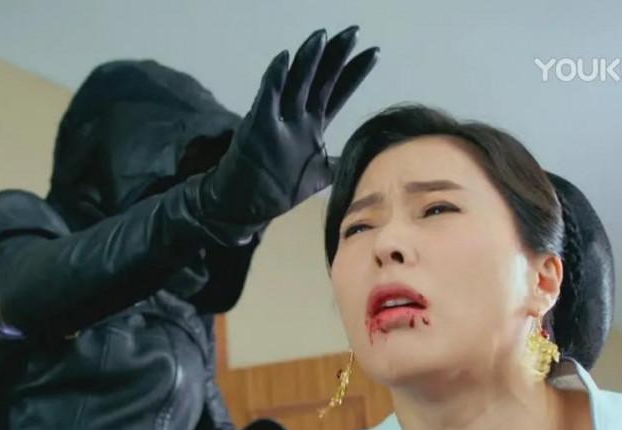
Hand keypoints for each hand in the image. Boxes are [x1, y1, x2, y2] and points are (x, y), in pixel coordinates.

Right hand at [193, 27, 378, 236]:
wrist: (247, 205)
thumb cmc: (279, 188)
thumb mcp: (317, 175)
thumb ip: (335, 161)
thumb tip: (361, 159)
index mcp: (313, 126)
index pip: (338, 92)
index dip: (354, 72)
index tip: (374, 51)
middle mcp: (298, 118)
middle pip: (320, 80)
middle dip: (336, 56)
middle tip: (353, 32)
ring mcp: (278, 120)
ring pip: (295, 83)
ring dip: (308, 59)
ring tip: (321, 36)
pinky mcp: (259, 127)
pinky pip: (267, 98)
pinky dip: (275, 78)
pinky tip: (284, 58)